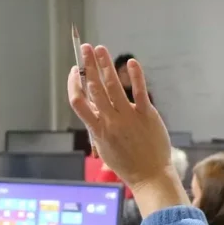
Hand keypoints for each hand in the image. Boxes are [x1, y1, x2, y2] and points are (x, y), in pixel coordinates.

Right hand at [67, 45, 186, 214]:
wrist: (149, 175)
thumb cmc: (127, 164)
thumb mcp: (105, 148)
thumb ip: (97, 127)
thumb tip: (92, 109)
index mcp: (97, 130)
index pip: (78, 102)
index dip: (74, 84)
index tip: (75, 72)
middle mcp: (110, 121)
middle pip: (94, 88)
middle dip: (88, 65)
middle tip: (85, 48)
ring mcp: (128, 117)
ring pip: (113, 86)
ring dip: (105, 64)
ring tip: (100, 49)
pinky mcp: (146, 114)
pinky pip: (140, 91)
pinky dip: (135, 75)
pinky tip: (131, 62)